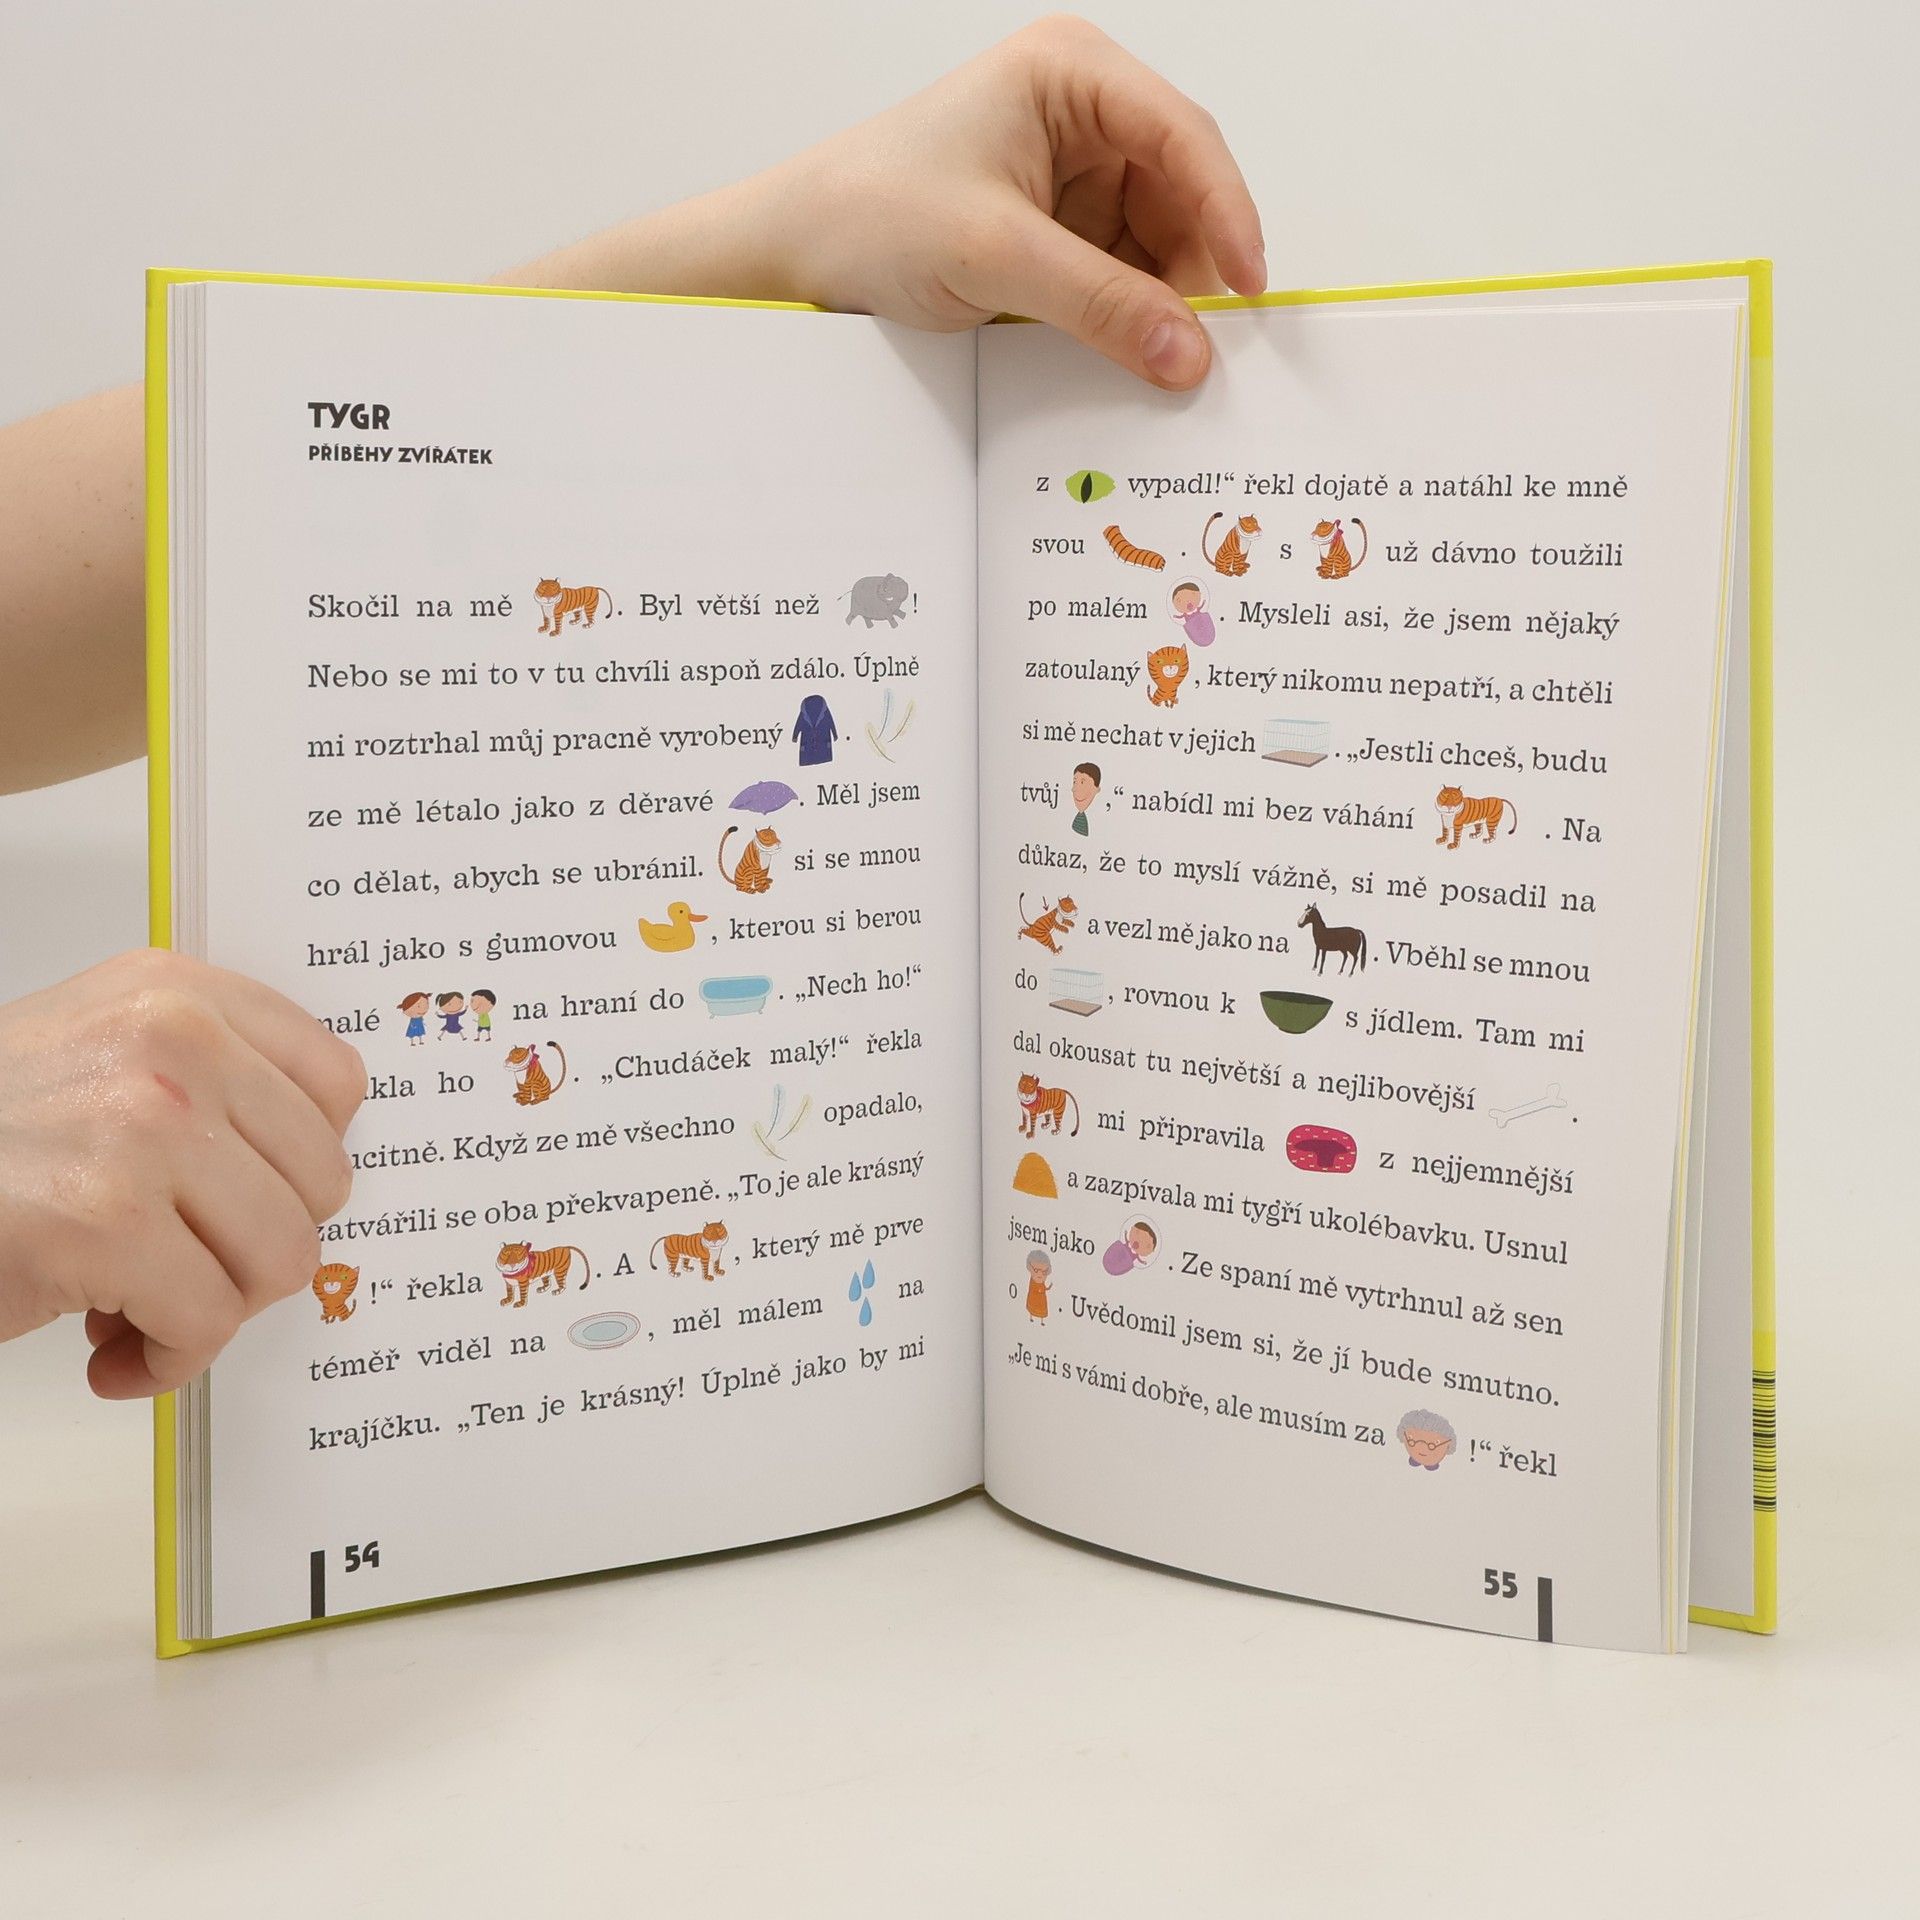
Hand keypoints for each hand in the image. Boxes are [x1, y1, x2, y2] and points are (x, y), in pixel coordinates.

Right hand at [0, 951, 365, 1396]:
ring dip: (215, 1311)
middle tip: (188, 1269)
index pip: (336, 1084)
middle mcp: (172, 1043)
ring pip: (279, 1259)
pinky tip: (115, 1353)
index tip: (255, 1200)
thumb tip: (311, 1175)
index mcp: (177, 995)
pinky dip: (167, 1363)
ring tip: (146, 1310)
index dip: (302, 1167)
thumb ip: (209, 1083)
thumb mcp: (100, 1054)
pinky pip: (207, 1323)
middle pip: (319, 1184)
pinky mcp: (104, 1222)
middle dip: (256, 1250)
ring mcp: (143, 1129)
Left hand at [769, 16, 1266, 386]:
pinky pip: (1119, 277)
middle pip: (1180, 194)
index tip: (1248, 287)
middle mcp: (1080, 116)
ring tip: (1159, 363)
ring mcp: (1070, 177)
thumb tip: (1188, 351)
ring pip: (1155, 245)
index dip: (1227, 211)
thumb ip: (1099, 304)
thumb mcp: (994, 257)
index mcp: (1070, 75)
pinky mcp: (1055, 234)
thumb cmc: (870, 214)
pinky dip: (1128, 318)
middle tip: (1204, 349)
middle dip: (1192, 269)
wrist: (794, 257)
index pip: (1182, 136)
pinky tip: (1125, 356)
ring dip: (1159, 303)